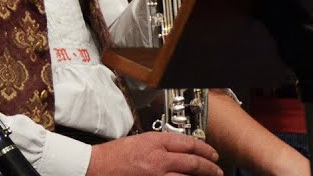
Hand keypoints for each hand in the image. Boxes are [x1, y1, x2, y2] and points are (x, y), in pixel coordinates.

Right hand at [87, 132, 221, 175]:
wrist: (95, 167)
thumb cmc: (111, 155)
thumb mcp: (136, 141)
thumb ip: (157, 145)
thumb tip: (176, 150)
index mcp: (153, 142)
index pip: (187, 143)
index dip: (204, 148)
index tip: (212, 153)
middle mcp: (158, 158)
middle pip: (193, 161)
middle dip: (210, 167)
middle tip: (217, 169)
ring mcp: (157, 175)